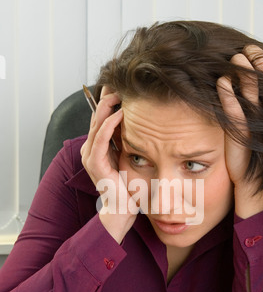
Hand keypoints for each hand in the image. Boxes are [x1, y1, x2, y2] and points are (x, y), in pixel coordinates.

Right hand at [81, 86, 136, 241]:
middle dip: (107, 97)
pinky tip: (120, 113)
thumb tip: (143, 122)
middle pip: (97, 116)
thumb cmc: (128, 185)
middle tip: (118, 82)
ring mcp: (91, 156)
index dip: (109, 100)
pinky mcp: (95, 164)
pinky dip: (108, 124)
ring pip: (96, 124)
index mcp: (98, 146)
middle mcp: (91, 149)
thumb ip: (129, 141)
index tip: (121, 85)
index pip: (101, 117)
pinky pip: (100, 139)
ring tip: (119, 92)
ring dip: (107, 106)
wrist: (123, 209)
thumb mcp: (130, 157)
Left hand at [216, 45, 262, 217]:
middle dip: (257, 66)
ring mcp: (255, 130)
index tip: (252, 51)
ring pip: (252, 97)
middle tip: (248, 47)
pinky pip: (236, 115)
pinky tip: (222, 83)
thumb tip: (237, 101)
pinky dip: (229, 98)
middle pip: (262, 87)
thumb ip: (246, 120)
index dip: (262, 69)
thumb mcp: (250, 140)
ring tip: (238, 57)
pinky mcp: (244, 140)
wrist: (256, 193)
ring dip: (245, 76)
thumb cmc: (251, 167)